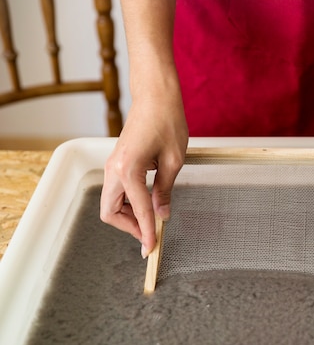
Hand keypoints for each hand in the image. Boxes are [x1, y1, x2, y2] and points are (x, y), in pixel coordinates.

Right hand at [100, 98, 187, 257]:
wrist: (155, 97)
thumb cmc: (167, 122)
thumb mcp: (174, 161)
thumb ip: (165, 191)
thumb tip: (162, 214)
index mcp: (128, 169)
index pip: (137, 211)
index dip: (146, 232)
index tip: (152, 247)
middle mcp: (113, 169)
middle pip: (109, 212)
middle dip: (129, 227)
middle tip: (151, 234)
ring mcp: (112, 166)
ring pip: (110, 203)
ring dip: (127, 216)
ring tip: (152, 220)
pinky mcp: (116, 163)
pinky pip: (116, 191)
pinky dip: (127, 203)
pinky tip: (146, 204)